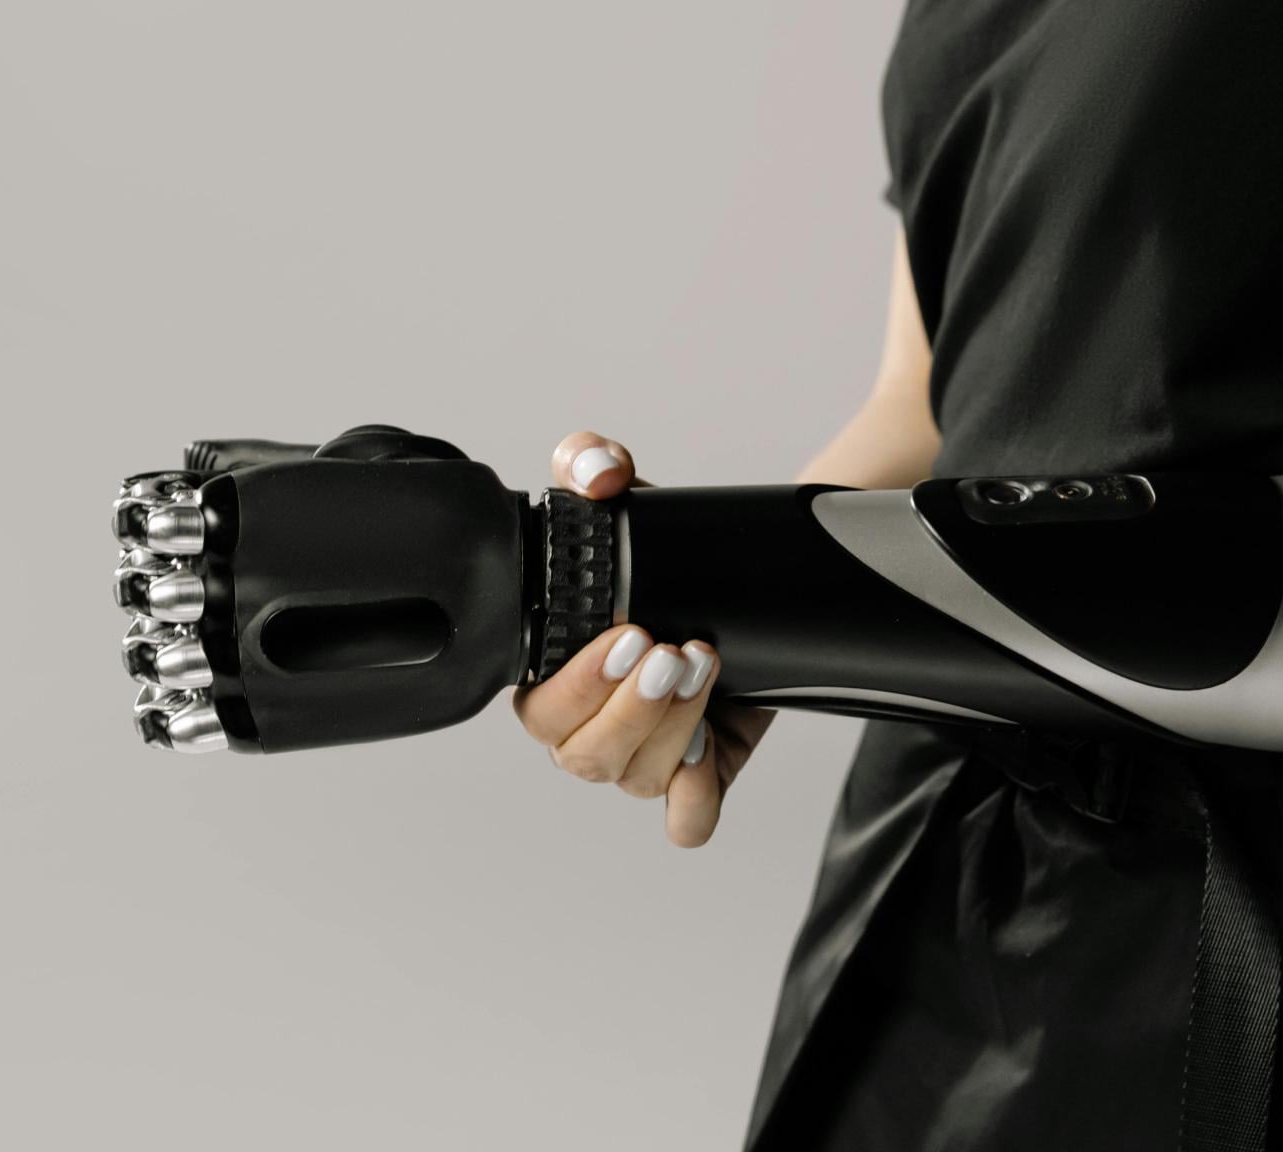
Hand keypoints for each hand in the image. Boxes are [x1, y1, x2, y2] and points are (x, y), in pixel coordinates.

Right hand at [512, 432, 776, 845]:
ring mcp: (645, 757)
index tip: (628, 632)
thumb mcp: (629, 502)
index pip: (540, 711)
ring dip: (673, 725)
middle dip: (631, 706)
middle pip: (584, 755)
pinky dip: (693, 799)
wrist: (743, 587)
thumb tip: (597, 473)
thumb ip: (593, 462)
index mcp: (556, 679)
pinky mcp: (700, 774)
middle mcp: (592, 728)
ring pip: (637, 779)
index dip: (579, 684)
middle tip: (671, 648)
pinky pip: (686, 820)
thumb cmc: (665, 558)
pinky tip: (707, 749)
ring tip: (705, 661)